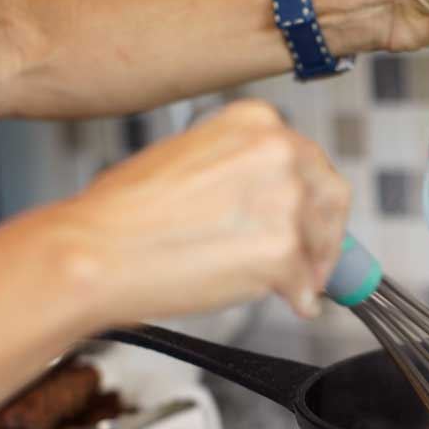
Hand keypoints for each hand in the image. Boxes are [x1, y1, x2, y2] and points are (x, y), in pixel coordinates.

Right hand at [51, 100, 349, 322]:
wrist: (96, 251)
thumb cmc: (126, 212)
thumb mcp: (194, 160)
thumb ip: (245, 175)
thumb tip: (274, 206)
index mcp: (256, 124)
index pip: (313, 163)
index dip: (318, 202)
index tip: (315, 222)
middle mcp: (277, 154)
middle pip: (331, 200)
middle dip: (326, 236)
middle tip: (317, 261)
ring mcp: (283, 203)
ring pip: (321, 246)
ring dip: (310, 271)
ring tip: (290, 287)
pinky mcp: (281, 252)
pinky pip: (308, 287)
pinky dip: (302, 302)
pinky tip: (291, 304)